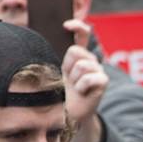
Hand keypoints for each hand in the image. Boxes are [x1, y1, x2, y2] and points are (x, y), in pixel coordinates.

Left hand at [62, 20, 107, 141]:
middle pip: (76, 51)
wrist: (67, 115)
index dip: (77, 26)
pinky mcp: (103, 81)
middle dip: (67, 66)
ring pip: (83, 64)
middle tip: (67, 80)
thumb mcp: (52, 72)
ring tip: (75, 88)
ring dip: (74, 78)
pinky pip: (91, 77)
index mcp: (77, 55)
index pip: (82, 34)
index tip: (66, 26)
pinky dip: (82, 86)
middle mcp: (89, 60)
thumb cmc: (57, 93)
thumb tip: (39, 43)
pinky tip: (82, 92)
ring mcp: (98, 70)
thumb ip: (52, 56)